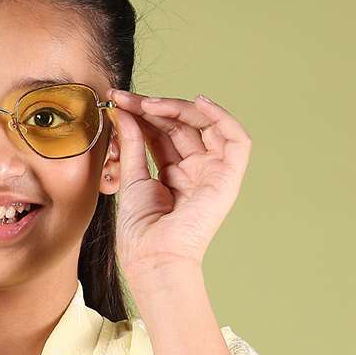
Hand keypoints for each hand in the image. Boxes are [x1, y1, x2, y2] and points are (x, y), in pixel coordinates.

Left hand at [107, 89, 252, 273]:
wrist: (152, 256)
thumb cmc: (141, 231)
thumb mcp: (132, 177)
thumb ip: (132, 143)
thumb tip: (124, 112)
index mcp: (173, 174)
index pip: (163, 132)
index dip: (143, 114)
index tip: (119, 101)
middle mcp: (195, 171)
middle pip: (182, 126)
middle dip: (155, 108)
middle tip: (129, 99)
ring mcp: (213, 173)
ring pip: (205, 126)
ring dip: (179, 108)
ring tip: (151, 104)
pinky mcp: (228, 178)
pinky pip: (236, 139)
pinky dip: (221, 117)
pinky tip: (198, 102)